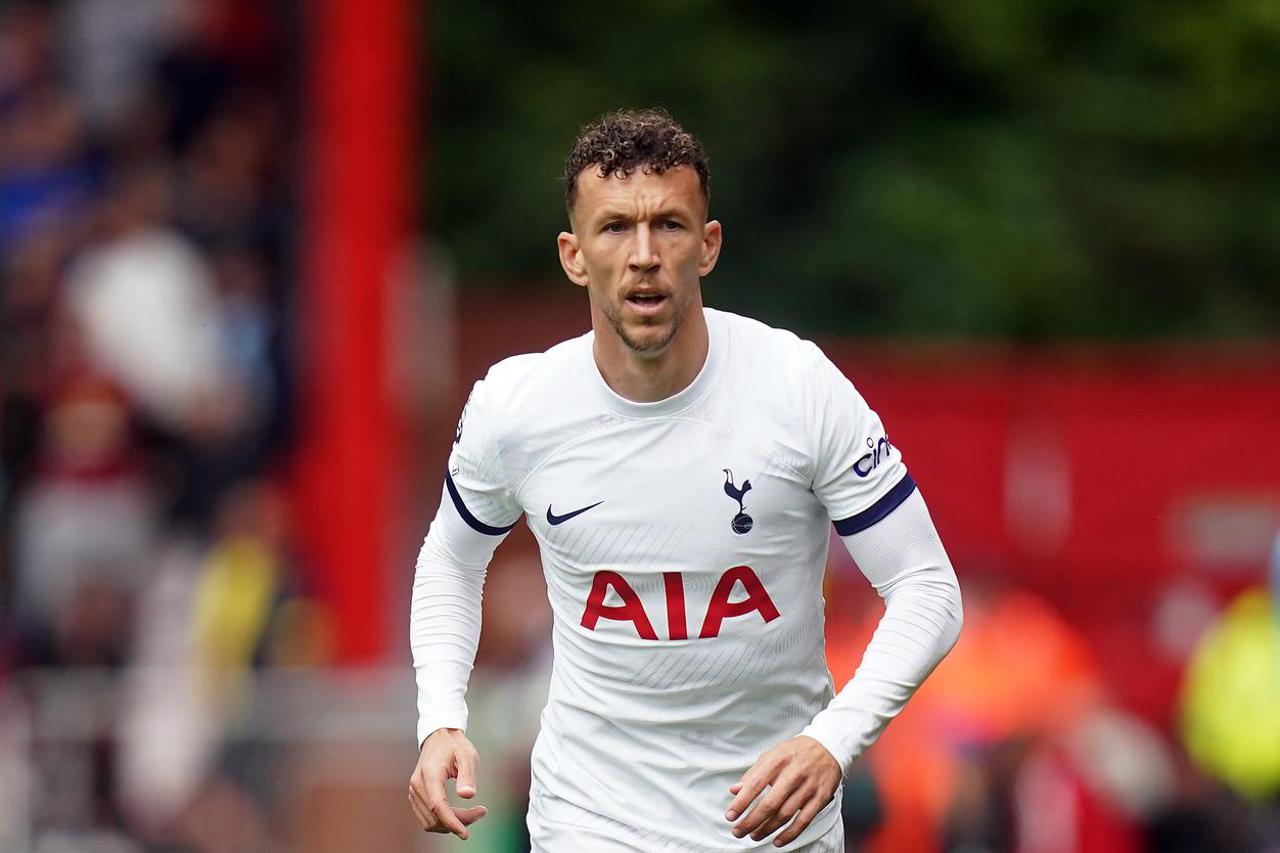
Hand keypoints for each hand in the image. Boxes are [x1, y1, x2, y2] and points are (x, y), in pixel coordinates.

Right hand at [408, 728, 487, 838]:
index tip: (465, 834)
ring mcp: (414, 792)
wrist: (439, 737)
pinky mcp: (416, 797)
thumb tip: (467, 795)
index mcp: (430, 773)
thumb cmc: (455, 745)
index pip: (437, 805)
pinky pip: (427, 818)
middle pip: (435, 816)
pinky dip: (443, 821)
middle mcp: (417, 785)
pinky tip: (458, 815)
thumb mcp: (467, 755)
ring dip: (451, 824)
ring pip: (430, 821)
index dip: (451, 822)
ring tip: (473, 814)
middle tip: (481, 812)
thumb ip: (467, 775)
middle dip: (458, 821)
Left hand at [725, 735, 841, 846]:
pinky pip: (804, 820)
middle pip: (770, 804)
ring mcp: (808, 787)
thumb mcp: (772, 755)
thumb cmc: (795, 752)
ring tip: (754, 835)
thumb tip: (734, 790)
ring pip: (785, 815)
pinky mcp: (820, 798)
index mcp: (778, 760)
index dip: (741, 802)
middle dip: (751, 821)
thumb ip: (753, 773)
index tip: (730, 815)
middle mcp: (793, 773)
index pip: (755, 784)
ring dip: (767, 829)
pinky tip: (778, 841)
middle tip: (738, 831)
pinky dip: (790, 834)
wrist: (828, 747)